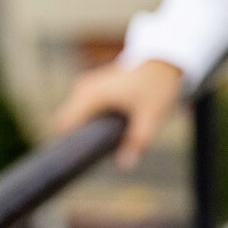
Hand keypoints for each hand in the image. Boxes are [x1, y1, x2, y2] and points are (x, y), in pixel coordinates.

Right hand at [51, 58, 183, 168]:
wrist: (164, 62)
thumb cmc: (156, 87)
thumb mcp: (150, 116)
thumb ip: (137, 141)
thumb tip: (125, 165)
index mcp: (91, 96)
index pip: (63, 124)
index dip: (67, 143)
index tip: (79, 159)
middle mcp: (84, 89)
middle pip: (67, 122)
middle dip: (80, 138)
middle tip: (100, 152)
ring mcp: (87, 86)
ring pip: (76, 116)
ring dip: (87, 129)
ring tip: (107, 141)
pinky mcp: (94, 87)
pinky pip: (84, 109)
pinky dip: (92, 120)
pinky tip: (109, 129)